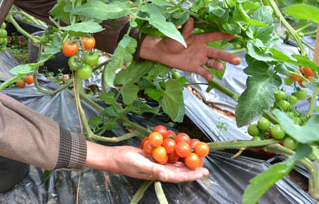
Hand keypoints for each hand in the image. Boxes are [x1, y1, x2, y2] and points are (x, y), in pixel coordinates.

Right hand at [85, 142, 208, 182]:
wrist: (114, 156)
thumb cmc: (125, 162)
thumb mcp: (139, 165)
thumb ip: (154, 170)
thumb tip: (166, 175)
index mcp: (159, 174)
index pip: (179, 176)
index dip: (192, 175)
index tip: (204, 172)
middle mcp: (160, 169)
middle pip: (180, 169)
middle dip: (192, 165)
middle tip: (204, 158)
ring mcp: (157, 162)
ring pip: (174, 160)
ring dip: (184, 156)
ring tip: (195, 150)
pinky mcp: (153, 155)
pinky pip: (166, 152)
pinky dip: (173, 148)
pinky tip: (179, 142)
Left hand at [139, 18, 241, 80]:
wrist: (162, 52)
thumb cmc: (170, 40)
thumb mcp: (178, 35)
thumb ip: (186, 30)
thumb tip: (190, 19)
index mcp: (200, 39)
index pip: (214, 37)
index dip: (224, 36)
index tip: (235, 34)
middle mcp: (202, 49)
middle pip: (217, 53)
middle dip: (227, 56)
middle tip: (238, 60)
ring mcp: (199, 58)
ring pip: (212, 63)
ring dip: (217, 65)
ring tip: (220, 67)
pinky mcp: (194, 67)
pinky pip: (203, 71)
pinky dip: (207, 74)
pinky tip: (211, 77)